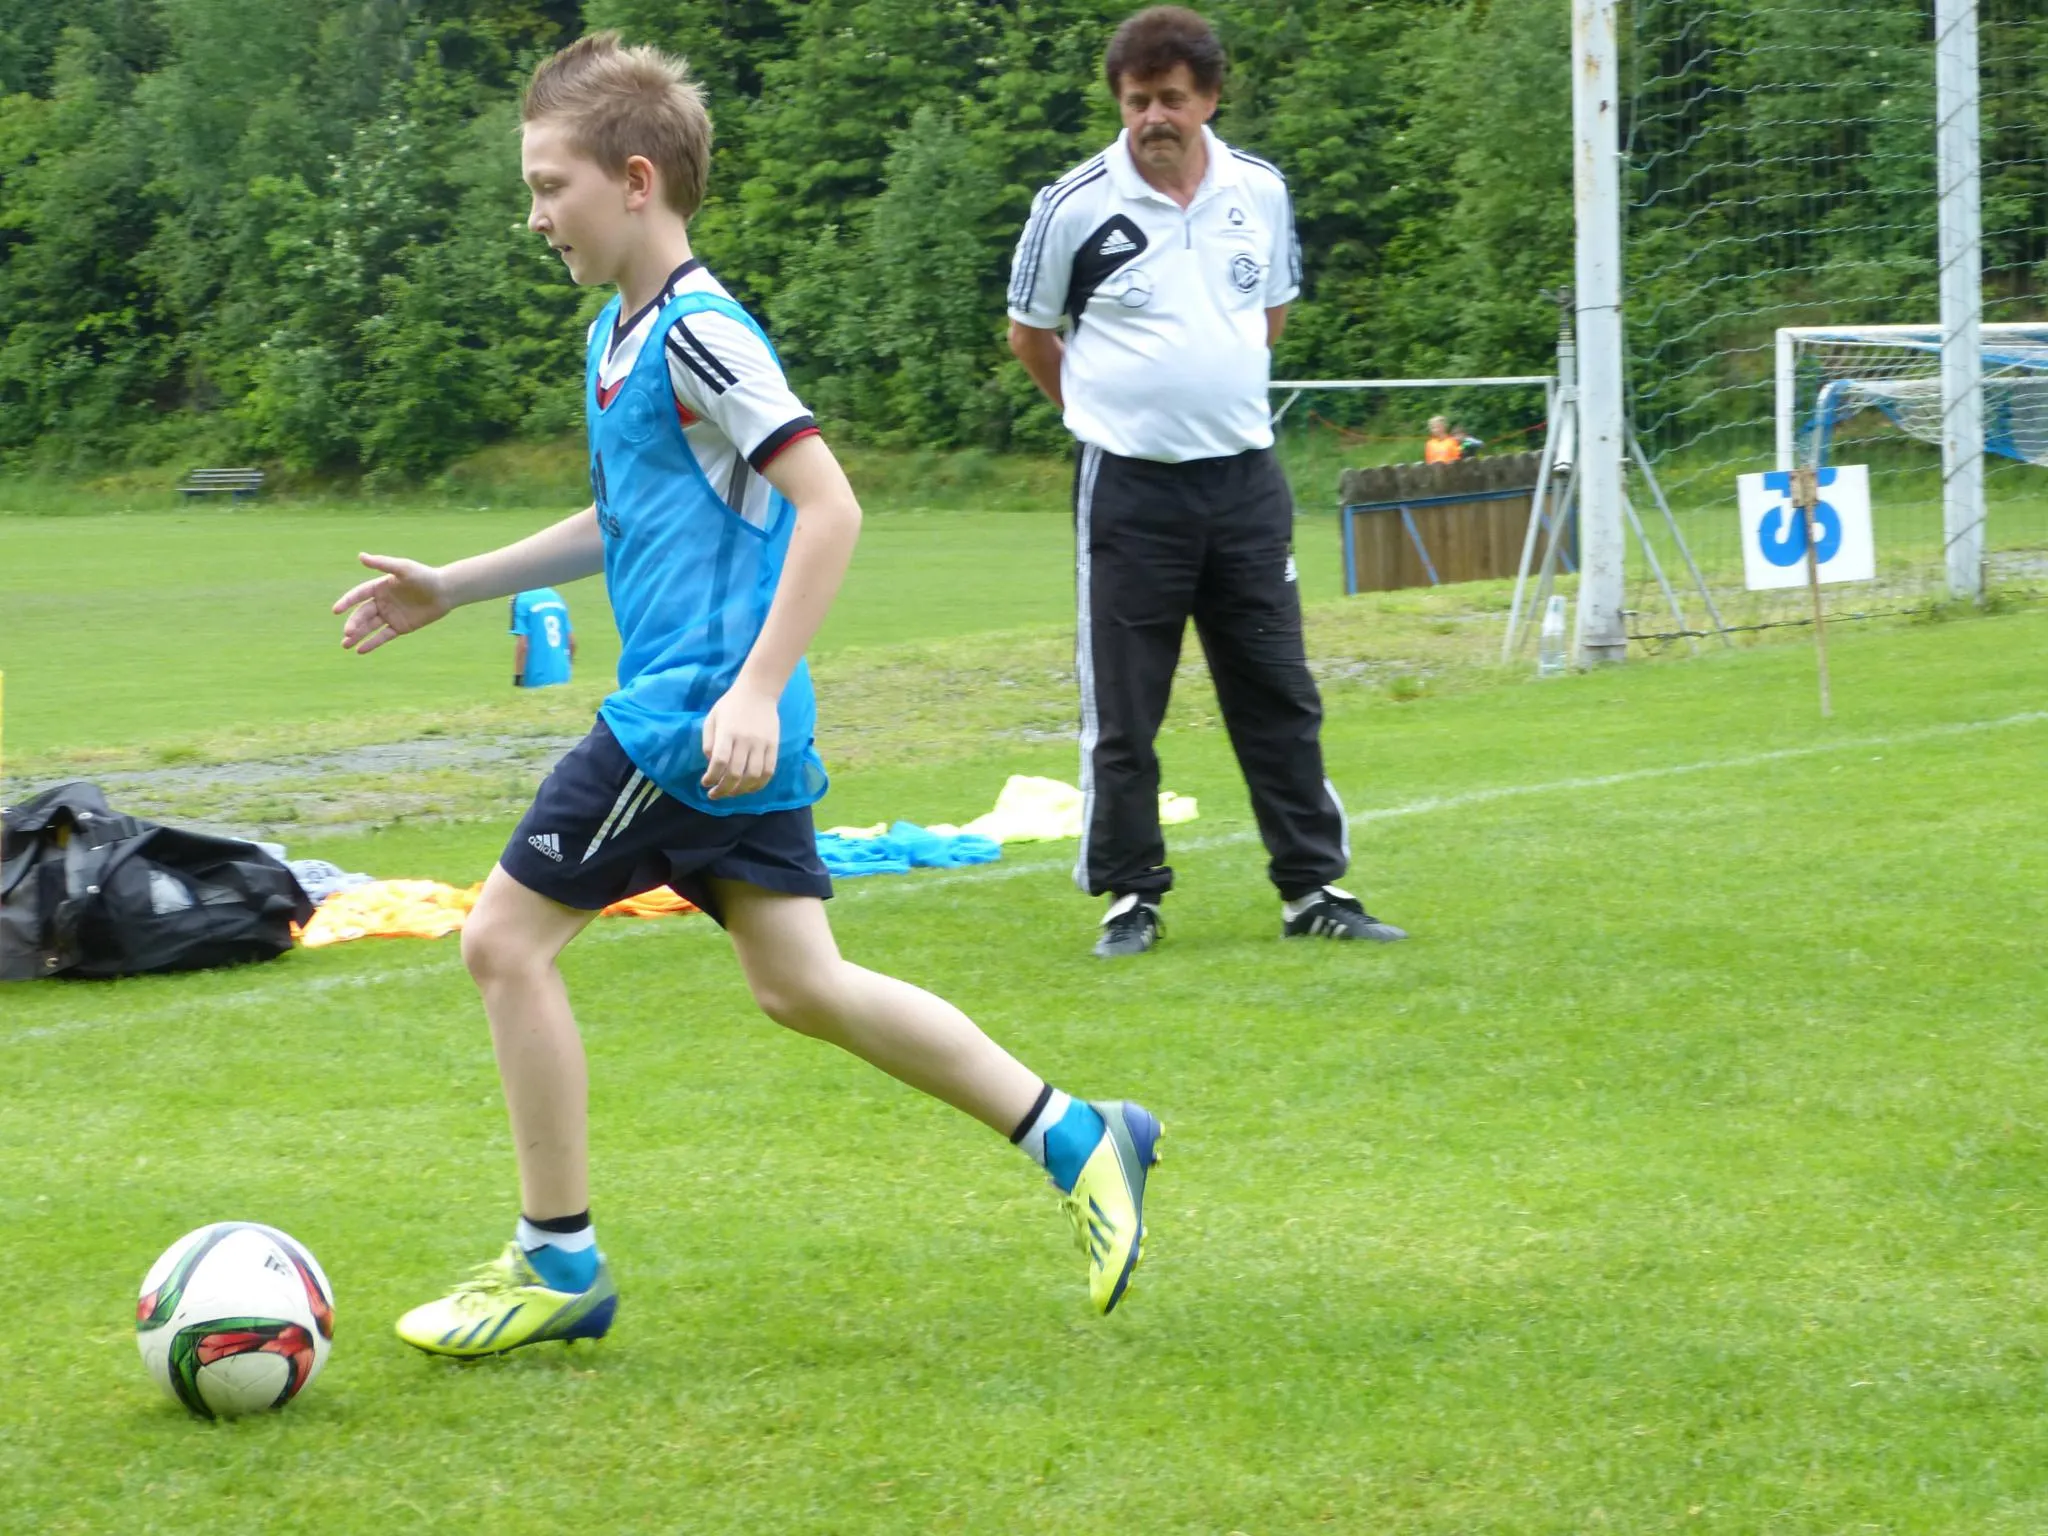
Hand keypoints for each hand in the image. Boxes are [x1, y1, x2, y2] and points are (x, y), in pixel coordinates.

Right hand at [333, 554, 451, 654]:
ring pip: (370, 627)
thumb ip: (382, 564)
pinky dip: (372, 643)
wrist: (445, 591)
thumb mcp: (403, 568)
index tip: (336, 610)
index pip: (359, 595)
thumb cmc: (424, 576)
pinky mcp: (400, 627)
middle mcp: (382, 602)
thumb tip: (360, 556)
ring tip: (345, 645)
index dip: (347, 602)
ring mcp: (390, 615)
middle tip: (347, 632)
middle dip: (354, 623)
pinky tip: (360, 650)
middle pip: (363, 614)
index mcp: (380, 587)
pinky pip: (383, 636)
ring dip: (357, 636)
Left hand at [700, 683, 779, 799]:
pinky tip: (750, 788)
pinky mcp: (774, 746)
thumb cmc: (730, 705)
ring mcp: (761, 744)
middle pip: (735, 773)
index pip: (720, 762)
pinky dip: (759, 784)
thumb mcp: (712, 718)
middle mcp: (745, 740)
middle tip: (715, 795)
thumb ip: (708, 742)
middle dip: (723, 789)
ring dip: (741, 790)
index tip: (705, 783)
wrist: (758, 692)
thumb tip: (711, 764)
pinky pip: (769, 771)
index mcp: (727, 732)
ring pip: (753, 776)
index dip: (711, 777)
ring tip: (732, 793)